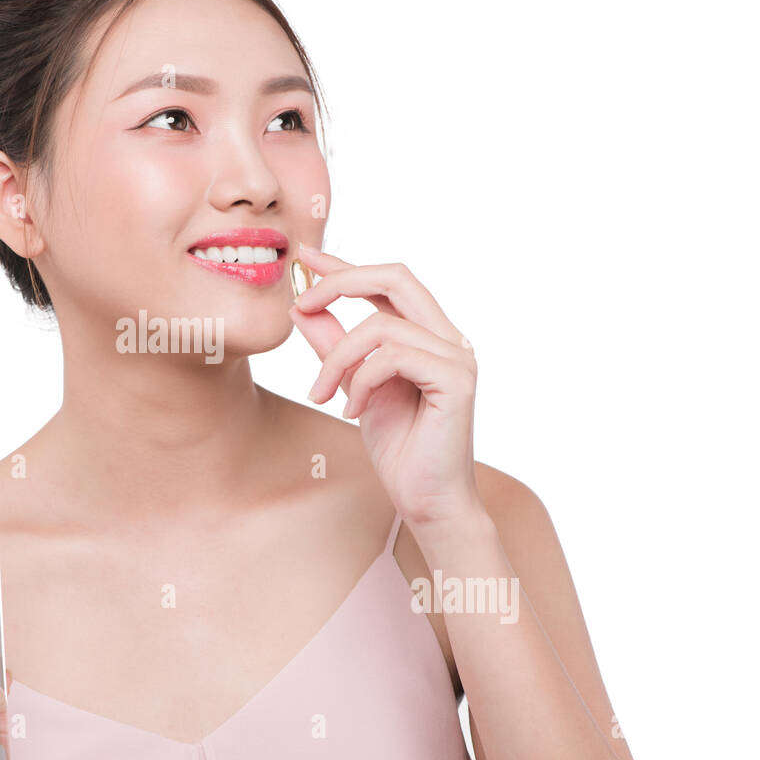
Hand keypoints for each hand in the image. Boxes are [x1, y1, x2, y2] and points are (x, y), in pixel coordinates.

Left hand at [288, 244, 483, 528]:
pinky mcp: (456, 381)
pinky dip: (361, 381)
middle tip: (302, 304)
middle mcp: (449, 338)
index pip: (387, 282)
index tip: (304, 258)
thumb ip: (334, 347)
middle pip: (397, 276)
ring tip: (321, 394)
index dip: (345, 265)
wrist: (428, 502)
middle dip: (341, 281)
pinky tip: (352, 411)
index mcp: (428, 335)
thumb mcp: (354, 387)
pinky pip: (392, 357)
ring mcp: (457, 357)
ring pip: (381, 326)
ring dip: (337, 359)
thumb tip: (302, 309)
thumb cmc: (400, 449)